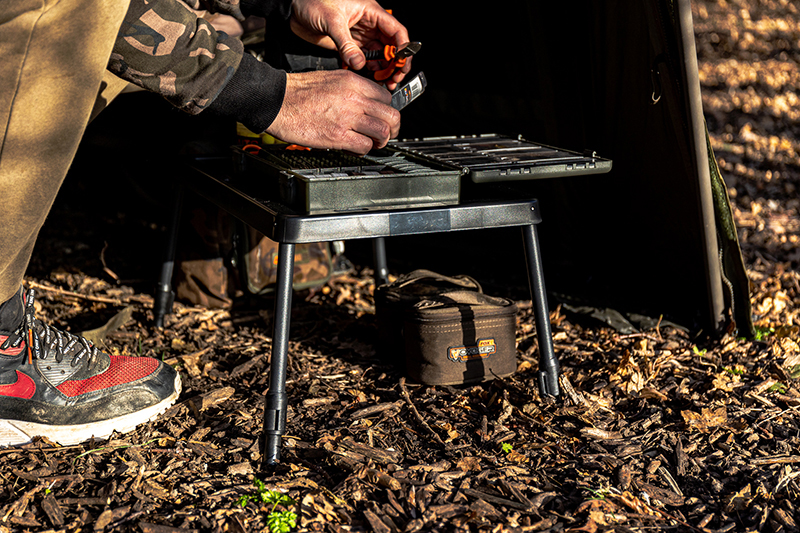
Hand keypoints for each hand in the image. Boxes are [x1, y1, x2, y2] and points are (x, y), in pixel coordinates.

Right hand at [265, 69, 400, 154]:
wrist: (277, 100)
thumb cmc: (298, 91)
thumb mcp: (331, 79)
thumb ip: (352, 90)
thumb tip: (366, 103)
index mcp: (353, 82)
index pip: (386, 97)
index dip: (387, 111)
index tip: (383, 118)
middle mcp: (354, 98)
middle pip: (391, 115)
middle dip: (392, 128)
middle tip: (386, 134)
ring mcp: (347, 117)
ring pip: (382, 132)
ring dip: (381, 141)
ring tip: (372, 143)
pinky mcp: (338, 135)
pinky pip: (364, 146)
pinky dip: (364, 150)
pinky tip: (355, 147)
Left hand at [289, 0, 411, 88]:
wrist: (294, 9)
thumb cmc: (312, 1)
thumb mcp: (332, 21)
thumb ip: (346, 44)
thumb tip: (359, 63)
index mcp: (371, 12)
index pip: (396, 31)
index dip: (403, 48)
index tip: (402, 64)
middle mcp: (369, 24)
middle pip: (392, 46)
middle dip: (396, 63)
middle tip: (394, 79)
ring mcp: (361, 36)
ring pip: (381, 55)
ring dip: (384, 69)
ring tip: (385, 82)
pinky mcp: (350, 46)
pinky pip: (366, 60)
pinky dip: (371, 70)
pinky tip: (372, 79)